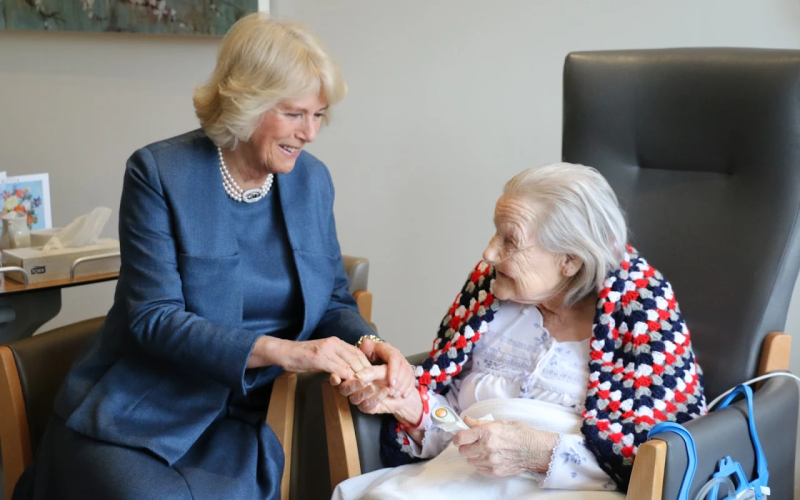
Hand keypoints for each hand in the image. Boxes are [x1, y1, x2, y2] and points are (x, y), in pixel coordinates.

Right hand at [251, 336, 370, 382]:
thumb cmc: (301, 356)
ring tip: (366, 385)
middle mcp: (334, 343)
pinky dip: (346, 376)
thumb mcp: (322, 356)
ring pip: (349, 362)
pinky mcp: (320, 357)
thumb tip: (347, 372)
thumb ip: (335, 361)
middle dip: (366, 371)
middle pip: (357, 357)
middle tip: (373, 383)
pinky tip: (351, 384)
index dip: (366, 364)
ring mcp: (327, 349)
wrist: (284, 352)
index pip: (357, 352)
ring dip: (359, 375)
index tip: (372, 376)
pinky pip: (338, 368)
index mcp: (336, 342)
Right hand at [337, 365, 422, 424]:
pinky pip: (367, 405)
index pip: (340, 376)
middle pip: (344, 389)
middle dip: (350, 385)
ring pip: (355, 398)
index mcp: (354, 375)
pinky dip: (376, 397)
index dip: (336, 377)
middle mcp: (354, 388)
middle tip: (361, 381)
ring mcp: (360, 399)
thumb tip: (359, 374)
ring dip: (364, 392)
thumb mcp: (382, 370)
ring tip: (373, 386)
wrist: (403, 389)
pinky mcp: (368, 408)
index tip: (339, 376)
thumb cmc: (389, 376)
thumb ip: (371, 370)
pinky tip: (385, 391)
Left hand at [358, 338, 415, 395]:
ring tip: (394, 395)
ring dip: (403, 385)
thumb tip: (366, 343)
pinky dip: (408, 387)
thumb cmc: (369, 356)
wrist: (376, 359)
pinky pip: (412, 378)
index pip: (394, 358)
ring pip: (409, 373)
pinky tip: (403, 395)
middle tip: (391, 392)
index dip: (394, 371)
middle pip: (404, 367)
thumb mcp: (366, 352)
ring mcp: (404, 363)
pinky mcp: (408, 371)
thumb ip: (365, 350)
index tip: (390, 383)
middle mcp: (398, 355)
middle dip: (399, 381)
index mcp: (387, 349)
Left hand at [453, 416, 558, 476]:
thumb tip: (466, 420)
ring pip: (470, 460)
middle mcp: (487, 447)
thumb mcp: (500, 422)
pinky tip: (489, 458)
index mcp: (487, 432)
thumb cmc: (521, 433)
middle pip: (463, 450)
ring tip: (483, 450)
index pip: (460, 438)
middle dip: (465, 446)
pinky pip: (479, 469)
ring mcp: (490, 461)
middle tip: (472, 443)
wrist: (536, 450)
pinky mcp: (495, 472)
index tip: (459, 436)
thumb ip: (480, 423)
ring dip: (473, 455)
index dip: (457, 437)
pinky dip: (481, 464)